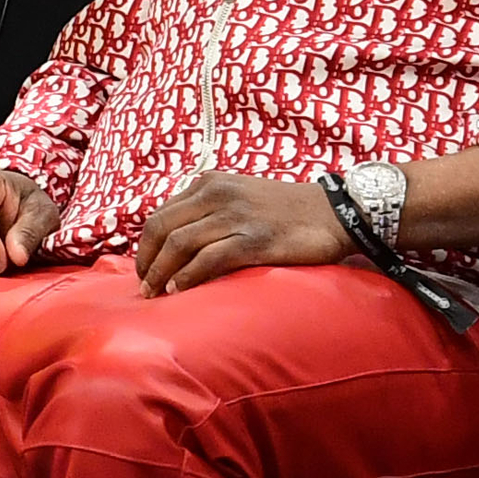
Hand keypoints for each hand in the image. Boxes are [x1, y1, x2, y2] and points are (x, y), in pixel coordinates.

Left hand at [132, 173, 354, 295]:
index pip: (161, 214)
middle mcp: (217, 194)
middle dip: (147, 261)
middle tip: (145, 287)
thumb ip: (209, 212)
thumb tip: (175, 244)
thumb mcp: (240, 197)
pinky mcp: (253, 239)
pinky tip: (181, 291)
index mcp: (210, 183)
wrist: (334, 212)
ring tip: (157, 294)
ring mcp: (235, 215)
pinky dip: (189, 277)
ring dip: (162, 273)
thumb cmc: (286, 212)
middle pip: (163, 229)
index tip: (144, 269)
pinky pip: (208, 259)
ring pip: (180, 244)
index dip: (146, 245)